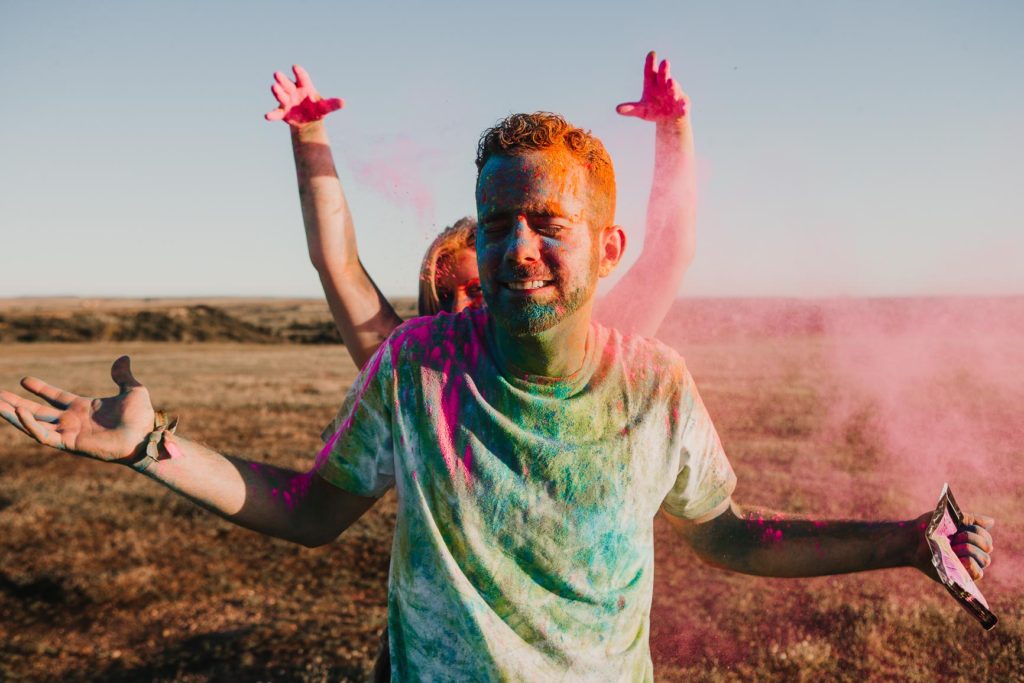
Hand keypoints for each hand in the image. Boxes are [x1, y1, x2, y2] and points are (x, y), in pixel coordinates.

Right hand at [0, 356, 154, 462]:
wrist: (146, 436)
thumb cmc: (142, 417)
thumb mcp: (132, 390)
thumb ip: (123, 375)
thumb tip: (123, 357)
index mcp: (83, 408)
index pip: (54, 397)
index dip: (40, 389)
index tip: (23, 379)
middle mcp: (71, 420)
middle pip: (36, 412)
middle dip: (15, 404)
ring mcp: (68, 432)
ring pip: (32, 424)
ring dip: (13, 415)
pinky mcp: (69, 443)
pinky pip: (43, 435)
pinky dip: (29, 424)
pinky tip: (18, 411)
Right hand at [264, 64, 343, 126]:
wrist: (308, 120)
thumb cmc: (316, 109)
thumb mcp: (325, 108)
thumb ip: (332, 105)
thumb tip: (343, 103)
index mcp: (304, 86)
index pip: (302, 78)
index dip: (299, 73)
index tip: (295, 67)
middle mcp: (293, 91)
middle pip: (287, 83)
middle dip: (282, 79)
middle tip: (277, 74)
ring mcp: (286, 100)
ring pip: (281, 94)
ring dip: (277, 91)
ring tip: (273, 87)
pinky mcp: (282, 112)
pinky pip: (276, 112)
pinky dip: (272, 114)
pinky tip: (267, 116)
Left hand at [616, 51, 687, 122]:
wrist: (669, 119)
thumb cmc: (653, 110)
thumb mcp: (641, 110)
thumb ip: (630, 109)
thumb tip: (617, 109)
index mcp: (652, 84)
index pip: (650, 71)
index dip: (650, 63)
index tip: (651, 54)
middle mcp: (664, 85)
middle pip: (663, 75)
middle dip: (664, 69)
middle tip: (665, 61)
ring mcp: (674, 93)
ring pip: (673, 87)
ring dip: (673, 84)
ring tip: (671, 81)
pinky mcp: (683, 103)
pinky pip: (684, 103)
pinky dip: (683, 103)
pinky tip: (684, 104)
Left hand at [912, 510, 994, 581]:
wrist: (911, 539)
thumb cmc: (928, 528)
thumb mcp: (949, 519)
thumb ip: (970, 519)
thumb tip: (991, 521)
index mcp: (970, 538)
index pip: (986, 536)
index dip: (977, 531)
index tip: (959, 528)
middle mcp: (972, 551)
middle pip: (988, 547)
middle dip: (972, 539)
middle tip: (954, 538)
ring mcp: (966, 564)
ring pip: (985, 559)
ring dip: (970, 550)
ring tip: (953, 548)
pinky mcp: (960, 575)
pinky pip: (978, 574)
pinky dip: (972, 565)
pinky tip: (959, 559)